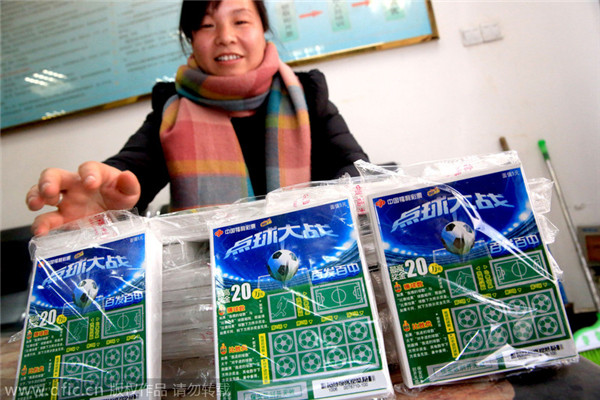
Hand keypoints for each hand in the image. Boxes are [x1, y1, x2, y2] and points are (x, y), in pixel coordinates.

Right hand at [26, 162, 140, 235]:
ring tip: (36, 207)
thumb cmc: (117, 194)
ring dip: (35, 198)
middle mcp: (74, 186)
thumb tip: (127, 176)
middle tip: (49, 192)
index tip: (90, 183)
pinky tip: (40, 232)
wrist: (113, 207)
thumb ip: (129, 185)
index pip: (88, 168)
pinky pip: (47, 220)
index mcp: (93, 175)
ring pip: (42, 194)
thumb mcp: (128, 191)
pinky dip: (41, 225)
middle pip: (54, 175)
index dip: (88, 174)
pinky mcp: (62, 219)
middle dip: (48, 182)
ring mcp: (65, 202)